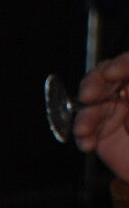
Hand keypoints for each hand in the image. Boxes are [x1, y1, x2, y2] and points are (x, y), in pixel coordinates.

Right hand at [75, 52, 128, 181]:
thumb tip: (124, 90)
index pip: (128, 64)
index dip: (120, 64)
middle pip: (105, 77)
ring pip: (92, 105)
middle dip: (93, 84)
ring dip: (85, 117)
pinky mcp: (103, 133)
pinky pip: (86, 131)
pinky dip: (83, 137)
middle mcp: (127, 93)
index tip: (112, 73)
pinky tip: (88, 143)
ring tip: (84, 130)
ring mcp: (115, 111)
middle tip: (87, 95)